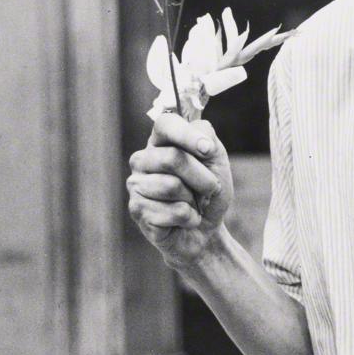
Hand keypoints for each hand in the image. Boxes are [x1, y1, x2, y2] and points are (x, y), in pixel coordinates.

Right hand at [127, 112, 232, 270]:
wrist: (206, 231)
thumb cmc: (208, 193)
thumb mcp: (217, 162)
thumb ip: (209, 141)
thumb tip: (201, 139)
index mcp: (161, 141)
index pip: (165, 124)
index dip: (187, 135)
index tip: (208, 150)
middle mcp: (143, 159)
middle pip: (172, 158)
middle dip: (202, 178)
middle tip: (210, 189)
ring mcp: (136, 185)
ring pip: (172, 186)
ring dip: (195, 200)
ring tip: (192, 204)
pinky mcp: (137, 210)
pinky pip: (173, 211)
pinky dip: (189, 218)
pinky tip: (183, 220)